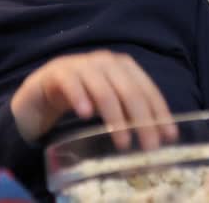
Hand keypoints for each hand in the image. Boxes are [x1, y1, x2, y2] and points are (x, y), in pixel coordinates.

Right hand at [10, 50, 176, 149]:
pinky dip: (80, 98)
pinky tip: (86, 115)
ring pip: (104, 89)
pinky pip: (71, 83)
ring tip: (123, 142)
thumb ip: (129, 112)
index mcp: (122, 66)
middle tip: (149, 146)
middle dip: (142, 120)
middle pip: (129, 90)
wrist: (39, 93)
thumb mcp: (109, 104)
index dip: (160, 112)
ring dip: (116, 117)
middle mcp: (105, 62)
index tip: (169, 136)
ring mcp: (80, 65)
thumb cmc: (81, 100)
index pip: (147, 88)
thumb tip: (157, 137)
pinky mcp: (57, 73)